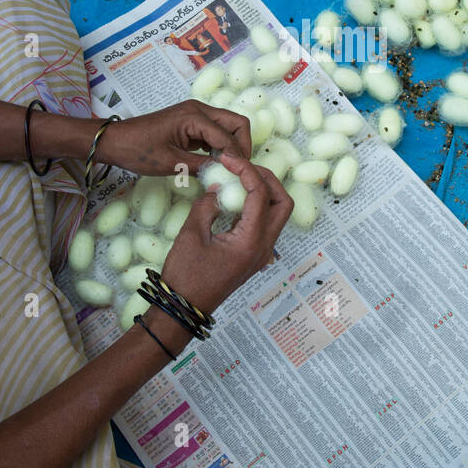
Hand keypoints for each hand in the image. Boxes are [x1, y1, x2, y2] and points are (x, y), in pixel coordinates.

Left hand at [97, 100, 251, 178]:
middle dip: (242, 146)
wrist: (114, 142)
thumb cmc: (138, 150)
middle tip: (239, 170)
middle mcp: (199, 110)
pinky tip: (215, 162)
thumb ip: (202, 166)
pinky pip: (215, 132)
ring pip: (228, 127)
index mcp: (194, 116)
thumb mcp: (172, 163)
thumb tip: (226, 175)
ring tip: (228, 169)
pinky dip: (221, 146)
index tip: (239, 177)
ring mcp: (195, 115)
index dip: (237, 158)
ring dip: (232, 146)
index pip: (228, 137)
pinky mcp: (191, 123)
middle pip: (236, 123)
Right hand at [160, 155, 293, 313]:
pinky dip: (256, 206)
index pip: (261, 194)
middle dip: (266, 179)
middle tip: (242, 167)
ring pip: (277, 214)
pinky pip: (264, 224)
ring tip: (238, 178)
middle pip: (283, 202)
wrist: (184, 308)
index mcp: (251, 241)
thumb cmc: (185, 275)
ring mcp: (261, 253)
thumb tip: (219, 187)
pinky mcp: (254, 256)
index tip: (228, 159)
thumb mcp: (192, 233)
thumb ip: (208, 204)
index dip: (246, 170)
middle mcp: (264, 247)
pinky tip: (234, 198)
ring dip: (263, 192)